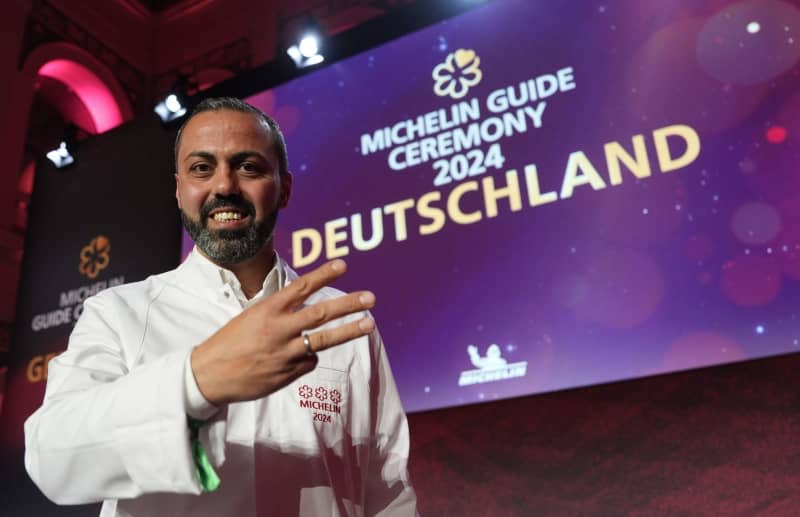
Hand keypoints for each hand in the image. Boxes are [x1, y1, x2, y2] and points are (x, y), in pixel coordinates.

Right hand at [190, 259, 374, 404]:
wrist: (209, 375)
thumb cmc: (230, 342)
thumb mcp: (251, 316)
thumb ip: (279, 311)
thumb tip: (308, 307)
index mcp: (267, 310)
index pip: (301, 287)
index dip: (324, 275)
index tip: (344, 265)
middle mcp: (279, 329)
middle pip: (321, 314)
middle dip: (349, 304)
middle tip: (370, 298)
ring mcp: (286, 353)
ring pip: (324, 340)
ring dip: (350, 331)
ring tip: (369, 324)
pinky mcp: (289, 373)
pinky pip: (309, 360)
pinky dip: (309, 357)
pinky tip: (293, 359)